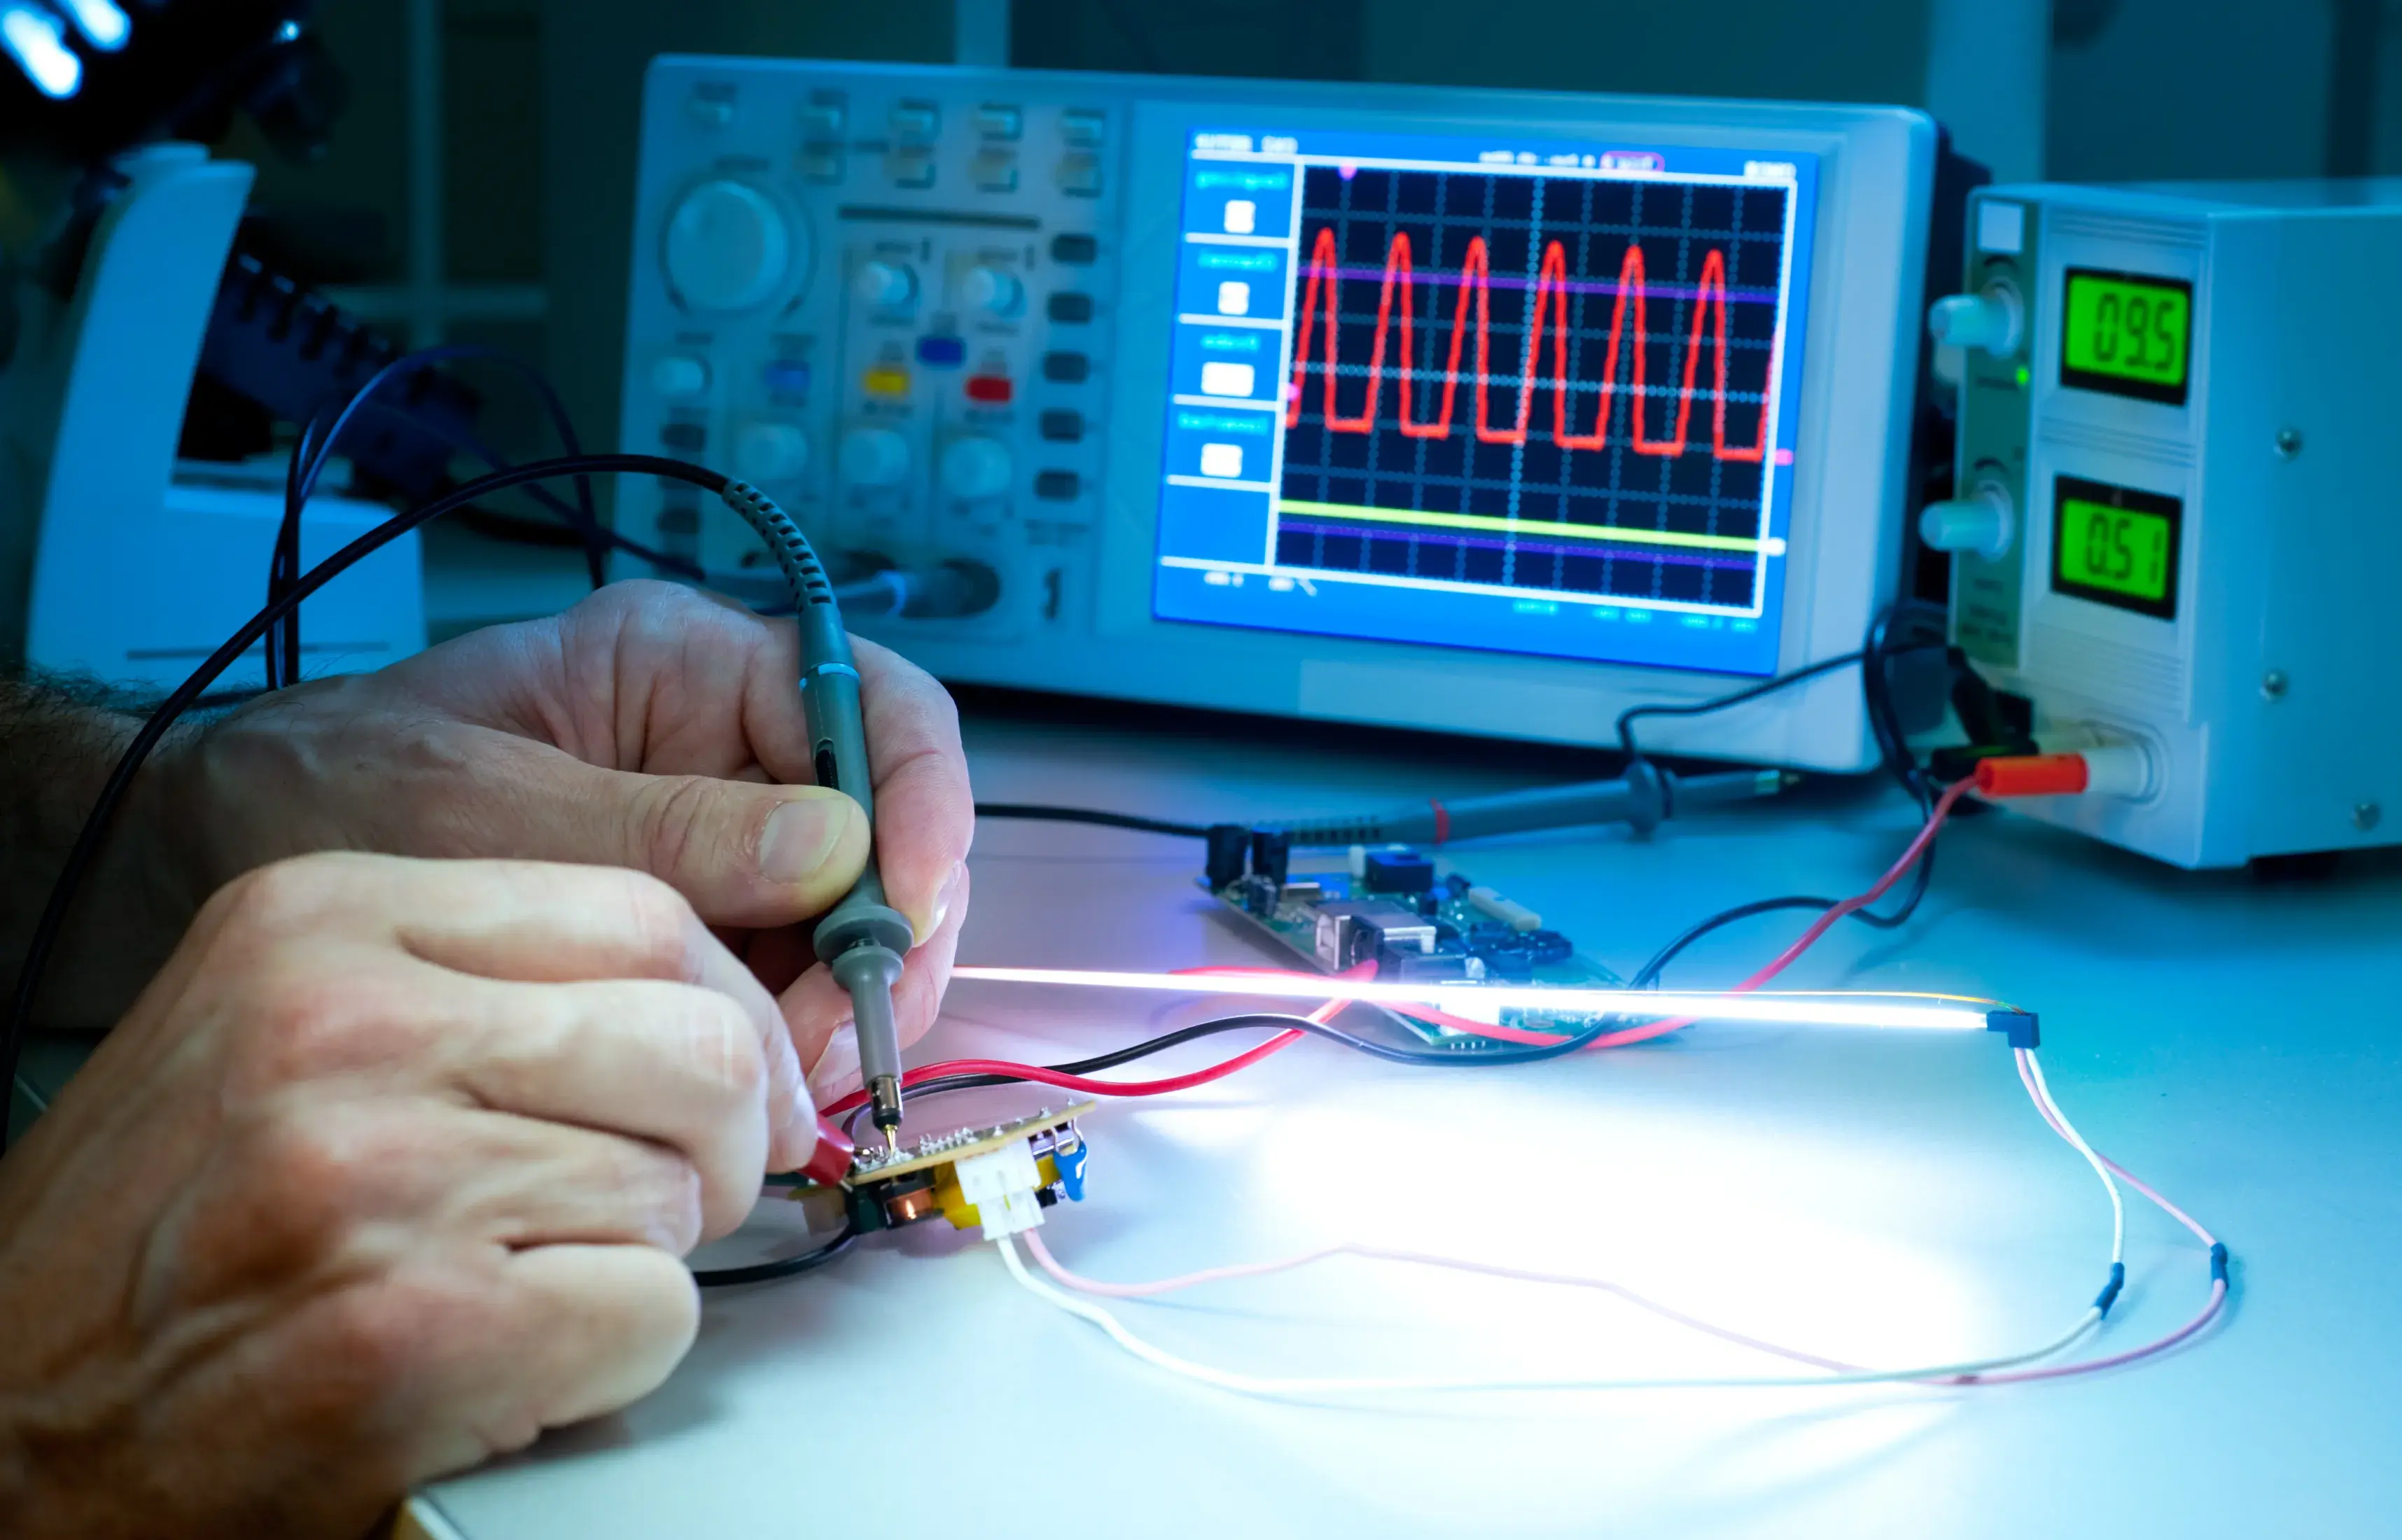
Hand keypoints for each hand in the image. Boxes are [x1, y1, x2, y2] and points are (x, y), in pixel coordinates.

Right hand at [0, 853, 809, 1535]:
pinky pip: (652, 1311)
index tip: (730, 1073)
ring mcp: (379, 1176)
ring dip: (642, 1255)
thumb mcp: (282, 1023)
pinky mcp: (416, 1330)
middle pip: (697, 1039)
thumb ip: (478, 981)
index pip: (641, 909)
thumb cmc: (163, 1231)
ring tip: (524, 1277)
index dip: (726, 1007)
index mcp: (321, 920)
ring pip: (678, 1188)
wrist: (10, 1421)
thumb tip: (711, 995)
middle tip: (671, 1190)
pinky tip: (512, 1357)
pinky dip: (617, 1353)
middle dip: (723, 1136)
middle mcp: (344, 1025)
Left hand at [153, 581, 972, 1096]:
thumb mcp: (481, 810)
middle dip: (884, 941)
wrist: (213, 865)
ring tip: (779, 1091)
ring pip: (853, 919)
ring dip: (842, 1008)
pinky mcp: (694, 926)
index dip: (924, 800)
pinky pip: (788, 976)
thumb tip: (842, 847)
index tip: (914, 906)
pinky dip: (790, 1042)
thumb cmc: (324, 797)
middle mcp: (721, 746)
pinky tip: (751, 1094)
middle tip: (831, 1049)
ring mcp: (714, 841)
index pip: (871, 700)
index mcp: (680, 666)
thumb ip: (660, 831)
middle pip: (887, 829)